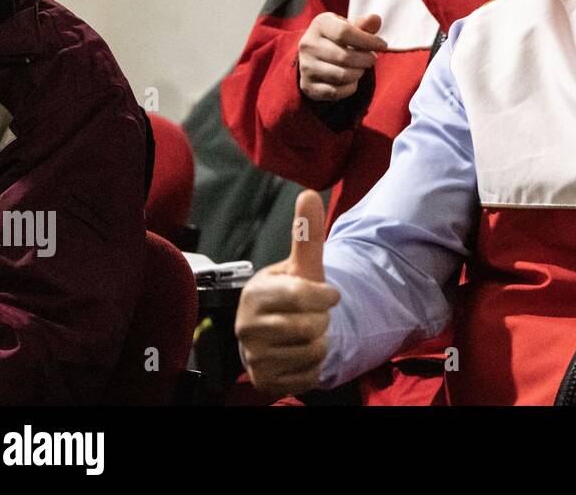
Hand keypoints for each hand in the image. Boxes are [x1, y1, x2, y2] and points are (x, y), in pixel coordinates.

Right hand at [236, 190, 340, 398]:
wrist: (278, 334)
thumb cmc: (292, 295)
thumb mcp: (302, 266)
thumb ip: (307, 234)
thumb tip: (310, 193)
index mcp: (254, 293)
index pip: (301, 296)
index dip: (324, 295)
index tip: (328, 295)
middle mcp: (246, 327)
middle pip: (309, 326)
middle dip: (322, 320)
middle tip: (312, 316)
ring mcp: (253, 357)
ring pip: (312, 351)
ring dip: (320, 343)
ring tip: (305, 334)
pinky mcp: (265, 381)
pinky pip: (309, 375)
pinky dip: (314, 366)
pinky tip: (301, 354)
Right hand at [297, 12, 388, 101]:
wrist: (314, 57)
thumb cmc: (338, 39)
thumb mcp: (349, 27)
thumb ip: (364, 25)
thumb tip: (375, 19)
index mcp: (320, 24)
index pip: (345, 33)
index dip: (368, 41)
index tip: (382, 45)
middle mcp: (308, 44)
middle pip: (344, 56)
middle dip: (365, 60)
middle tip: (372, 59)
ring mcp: (306, 66)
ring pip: (341, 75)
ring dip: (358, 73)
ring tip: (361, 68)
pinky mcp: (308, 86)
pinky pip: (335, 92)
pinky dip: (350, 88)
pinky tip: (352, 80)